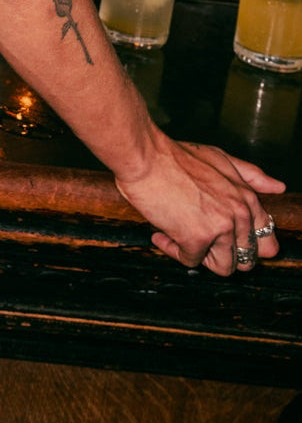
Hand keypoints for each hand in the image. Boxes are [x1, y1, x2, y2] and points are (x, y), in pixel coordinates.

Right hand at [115, 136, 285, 275]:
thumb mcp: (219, 158)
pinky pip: (190, 261)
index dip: (245, 246)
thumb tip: (278, 187)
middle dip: (221, 253)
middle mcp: (239, 215)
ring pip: (223, 266)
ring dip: (199, 256)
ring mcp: (220, 228)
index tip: (224, 240)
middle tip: (198, 239)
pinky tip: (161, 233)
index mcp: (247, 198)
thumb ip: (250, 175)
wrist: (145, 156)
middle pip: (245, 259)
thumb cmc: (175, 155)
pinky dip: (173, 250)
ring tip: (179, 236)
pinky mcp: (196, 239)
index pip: (266, 242)